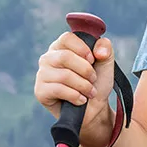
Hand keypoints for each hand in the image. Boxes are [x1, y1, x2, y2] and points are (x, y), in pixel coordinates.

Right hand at [33, 31, 117, 146]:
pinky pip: (58, 89)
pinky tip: (80, 100)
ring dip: (83, 85)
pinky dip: (75, 96)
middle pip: (65, 57)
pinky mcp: (40, 91)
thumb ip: (105, 48)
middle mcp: (48, 58)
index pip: (67, 38)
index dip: (82, 48)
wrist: (95, 109)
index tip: (93, 60)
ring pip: (64, 75)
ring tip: (89, 92)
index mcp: (61, 47)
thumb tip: (99, 52)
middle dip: (85, 70)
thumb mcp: (106, 62)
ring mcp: (42, 74)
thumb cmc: (97, 82)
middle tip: (93, 79)